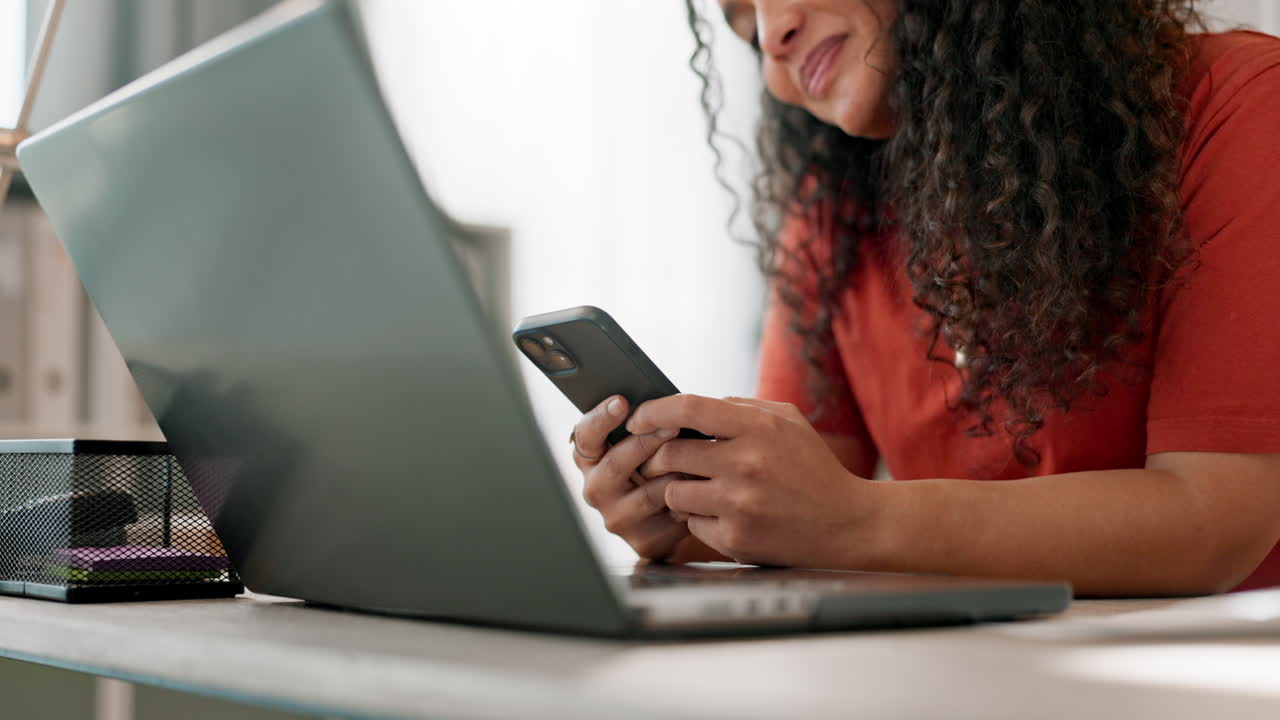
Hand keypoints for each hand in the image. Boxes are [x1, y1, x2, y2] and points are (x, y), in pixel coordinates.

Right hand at [572, 395, 689, 559]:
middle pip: (616, 463)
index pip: (585, 435)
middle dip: (647, 442)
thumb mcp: (645, 442)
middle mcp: (596, 488)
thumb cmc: (660, 465)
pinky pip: (670, 516)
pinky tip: (704, 489)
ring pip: (648, 492)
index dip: (601, 418)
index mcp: (591, 458)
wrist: (675, 515)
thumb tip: (662, 403)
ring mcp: (617, 517)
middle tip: (674, 425)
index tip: (622, 401)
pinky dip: (689, 500)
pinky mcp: (642, 540)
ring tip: (700, 458)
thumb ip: (643, 426)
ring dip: (676, 473)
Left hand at [630, 395, 882, 567]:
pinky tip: (722, 514)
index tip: (638, 417)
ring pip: (673, 492)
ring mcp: (739, 504)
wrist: (847, 525)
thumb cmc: (813, 468)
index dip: (653, 410)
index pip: (688, 408)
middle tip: (664, 461)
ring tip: (701, 488)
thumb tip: (689, 408)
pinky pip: (691, 523)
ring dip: (677, 489)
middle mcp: (746, 463)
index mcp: (758, 428)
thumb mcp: (787, 421)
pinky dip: (698, 518)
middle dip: (659, 457)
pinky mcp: (735, 538)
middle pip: (669, 453)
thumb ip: (741, 407)